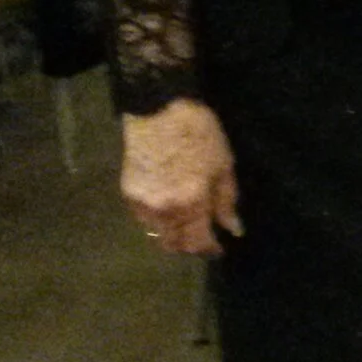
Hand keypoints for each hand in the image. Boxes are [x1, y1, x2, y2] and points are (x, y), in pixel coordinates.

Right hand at [121, 98, 239, 256]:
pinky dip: (157, 221)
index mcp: (191, 205)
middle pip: (174, 245)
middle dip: (190, 246)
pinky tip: (168, 208)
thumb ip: (227, 201)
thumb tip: (233, 229)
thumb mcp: (224, 166)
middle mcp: (163, 212)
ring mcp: (142, 205)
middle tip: (203, 238)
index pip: (198, 242)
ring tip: (186, 225)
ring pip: (157, 234)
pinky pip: (143, 219)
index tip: (219, 249)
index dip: (210, 250)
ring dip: (172, 235)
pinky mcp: (128, 194)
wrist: (159, 112)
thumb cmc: (200, 134)